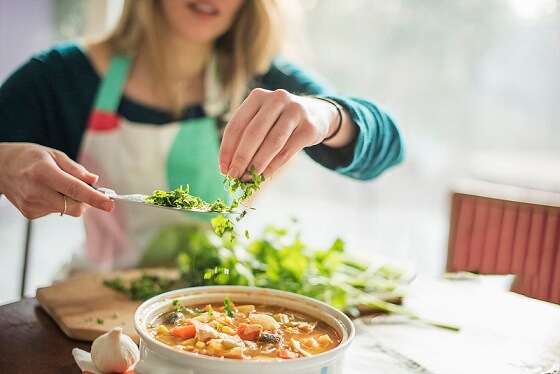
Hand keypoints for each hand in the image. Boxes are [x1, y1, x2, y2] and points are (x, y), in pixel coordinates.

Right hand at [0, 142, 113, 218]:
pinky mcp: (30, 214)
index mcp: (44, 173)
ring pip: (66, 210)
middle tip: (87, 189)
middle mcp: (36, 191)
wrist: (1, 168)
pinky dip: (59, 203)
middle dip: (86, 201)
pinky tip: (47, 192)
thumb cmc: (29, 158)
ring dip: (71, 200)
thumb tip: (94, 181)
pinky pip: (56, 211)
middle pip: (74, 207)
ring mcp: (31, 205)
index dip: (94, 198)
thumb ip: (75, 169)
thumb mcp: (54, 154)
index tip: (109, 204)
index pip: (74, 189)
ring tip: (56, 185)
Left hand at [219, 89, 337, 178]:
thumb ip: (245, 137)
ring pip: (272, 142)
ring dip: (257, 164)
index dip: (227, 148)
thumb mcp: (262, 121)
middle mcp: (277, 99)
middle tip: (234, 175)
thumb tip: (229, 166)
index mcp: (258, 96)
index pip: (236, 124)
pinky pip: (287, 151)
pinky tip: (264, 175)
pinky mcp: (309, 127)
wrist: (316, 114)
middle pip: (253, 133)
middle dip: (241, 157)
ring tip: (248, 178)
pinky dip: (273, 166)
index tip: (223, 168)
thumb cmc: (279, 121)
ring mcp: (295, 111)